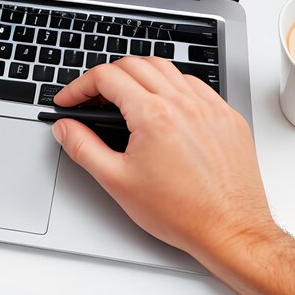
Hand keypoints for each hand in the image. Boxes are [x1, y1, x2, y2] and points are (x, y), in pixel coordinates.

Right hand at [51, 57, 274, 256]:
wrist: (229, 230)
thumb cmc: (180, 212)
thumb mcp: (116, 181)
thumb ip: (83, 147)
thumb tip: (65, 127)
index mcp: (153, 115)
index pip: (106, 77)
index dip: (78, 86)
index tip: (69, 100)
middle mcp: (183, 103)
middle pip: (133, 64)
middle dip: (104, 76)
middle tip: (91, 99)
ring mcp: (210, 106)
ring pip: (165, 68)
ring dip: (137, 75)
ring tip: (124, 98)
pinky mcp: (226, 116)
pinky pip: (194, 84)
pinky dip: (170, 85)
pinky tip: (163, 107)